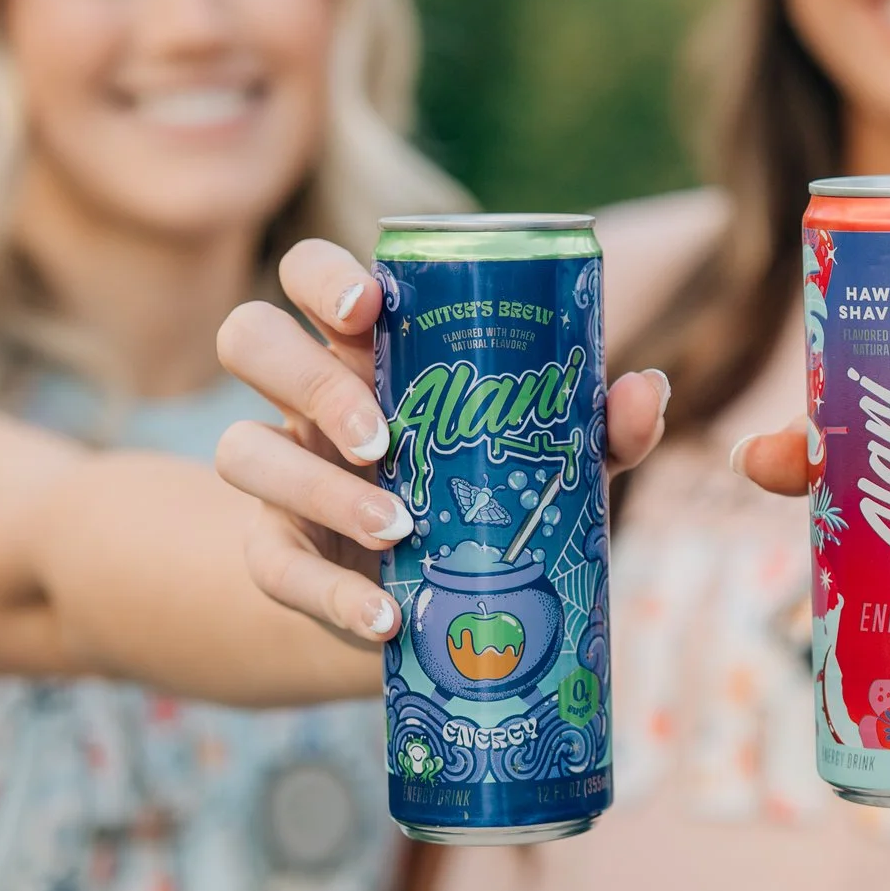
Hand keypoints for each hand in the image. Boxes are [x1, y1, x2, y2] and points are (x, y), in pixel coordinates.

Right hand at [214, 239, 669, 646]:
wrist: (445, 600)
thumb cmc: (497, 492)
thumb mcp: (553, 459)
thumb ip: (603, 426)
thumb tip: (647, 389)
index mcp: (369, 349)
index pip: (310, 276)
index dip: (324, 278)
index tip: (370, 307)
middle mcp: (308, 399)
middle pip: (248, 338)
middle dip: (309, 379)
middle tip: (383, 437)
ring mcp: (283, 473)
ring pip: (242, 449)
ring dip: (319, 488)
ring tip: (398, 525)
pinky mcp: (277, 551)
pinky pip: (272, 565)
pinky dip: (331, 592)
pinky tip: (384, 614)